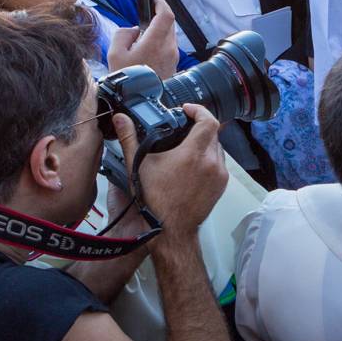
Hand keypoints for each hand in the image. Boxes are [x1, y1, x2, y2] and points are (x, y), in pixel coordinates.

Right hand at [107, 0, 179, 75]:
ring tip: (140, 41)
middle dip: (157, 18)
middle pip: (169, 24)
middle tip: (143, 20)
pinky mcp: (173, 66)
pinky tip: (145, 53)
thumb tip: (133, 30)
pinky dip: (159, 44)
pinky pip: (168, 48)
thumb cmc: (127, 81)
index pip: (166, 14)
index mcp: (156, 42)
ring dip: (158, 33)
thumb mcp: (115, 53)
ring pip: (169, 36)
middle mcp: (169, 48)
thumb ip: (123, 34)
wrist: (139, 104)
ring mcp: (173, 58)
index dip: (161, 2)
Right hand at [119, 103, 227, 231]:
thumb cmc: (154, 200)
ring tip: (187, 148)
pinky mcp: (221, 186)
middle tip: (183, 129)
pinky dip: (209, 159)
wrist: (170, 230)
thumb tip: (120, 119)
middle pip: (213, 133)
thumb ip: (130, 138)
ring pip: (218, 148)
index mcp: (192, 154)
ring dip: (205, 144)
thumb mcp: (138, 166)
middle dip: (199, 127)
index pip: (208, 120)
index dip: (198, 110)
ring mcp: (219, 175)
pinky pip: (219, 164)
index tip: (187, 110)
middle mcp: (210, 162)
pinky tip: (193, 165)